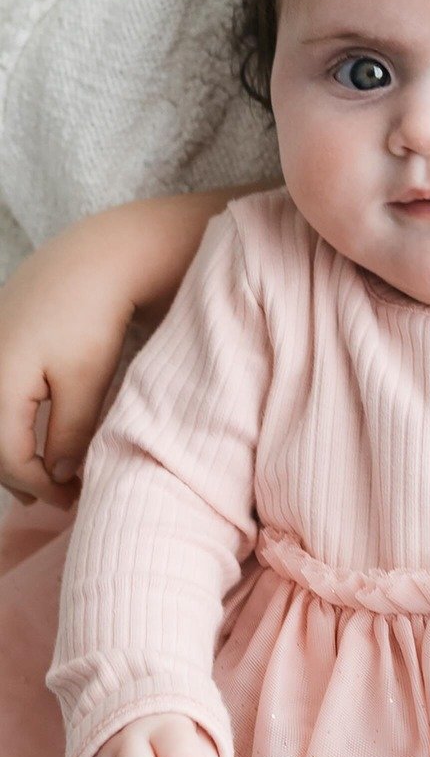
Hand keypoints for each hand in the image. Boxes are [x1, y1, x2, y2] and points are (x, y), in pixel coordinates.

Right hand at [0, 225, 135, 506]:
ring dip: (11, 452)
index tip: (70, 499)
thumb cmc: (93, 316)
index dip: (37, 485)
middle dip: (19, 474)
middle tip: (56, 497)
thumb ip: (68, 431)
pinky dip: (10, 424)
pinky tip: (32, 436)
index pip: (6, 456)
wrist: (94, 257)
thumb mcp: (86, 380)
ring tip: (44, 478)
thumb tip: (55, 474)